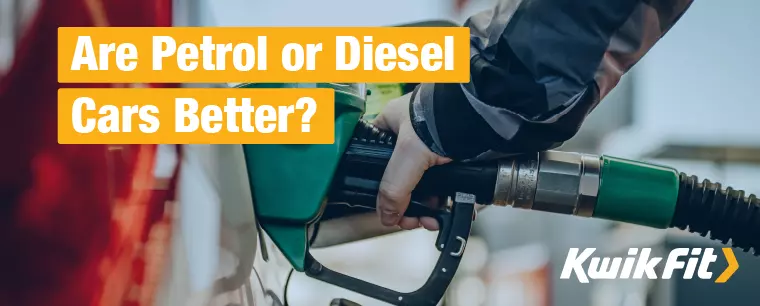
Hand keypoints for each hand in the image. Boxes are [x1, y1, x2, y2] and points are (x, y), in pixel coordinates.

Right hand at [372, 93, 451, 230]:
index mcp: (390, 125)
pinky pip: (445, 184)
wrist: (480, 113)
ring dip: (428, 208)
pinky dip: (446, 201)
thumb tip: (387, 216)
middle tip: (414, 220)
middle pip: (402, 180)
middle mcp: (411, 136)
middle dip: (409, 205)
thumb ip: (393, 188)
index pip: (375, 162)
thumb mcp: (407, 154)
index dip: (382, 189)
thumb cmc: (441, 114)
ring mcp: (433, 148)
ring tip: (433, 220)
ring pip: (425, 186)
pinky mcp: (453, 157)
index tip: (391, 210)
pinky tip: (447, 213)